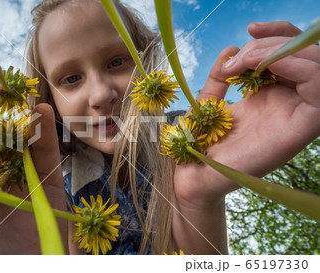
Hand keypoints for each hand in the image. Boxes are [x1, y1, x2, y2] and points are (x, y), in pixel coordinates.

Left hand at [171, 21, 319, 253]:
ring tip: (244, 63)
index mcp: (273, 96)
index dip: (279, 33)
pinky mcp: (299, 132)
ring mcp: (297, 117)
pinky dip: (300, 68)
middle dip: (273, 43)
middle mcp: (290, 104)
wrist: (195, 176)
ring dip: (281, 52)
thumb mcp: (209, 102)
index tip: (249, 29)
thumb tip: (230, 48)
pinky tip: (264, 69)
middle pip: (307, 55)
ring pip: (319, 67)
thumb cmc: (201, 143)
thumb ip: (222, 76)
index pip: (294, 53)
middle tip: (240, 55)